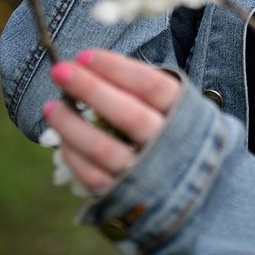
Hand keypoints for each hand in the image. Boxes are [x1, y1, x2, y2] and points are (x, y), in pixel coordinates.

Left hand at [43, 50, 180, 191]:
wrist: (202, 190)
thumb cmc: (180, 135)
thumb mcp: (181, 108)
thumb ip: (148, 92)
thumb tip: (98, 70)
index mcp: (188, 115)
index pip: (151, 85)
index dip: (116, 68)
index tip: (85, 56)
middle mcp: (170, 146)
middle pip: (127, 114)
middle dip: (90, 89)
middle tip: (59, 71)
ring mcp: (148, 175)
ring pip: (105, 149)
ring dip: (73, 125)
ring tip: (51, 107)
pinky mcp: (128, 198)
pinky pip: (94, 177)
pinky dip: (75, 157)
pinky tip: (64, 140)